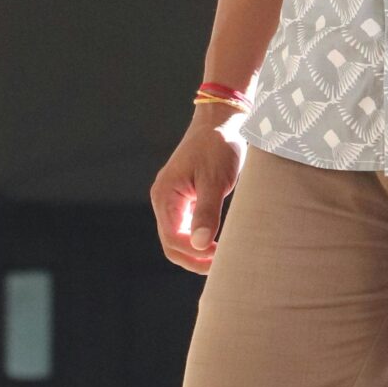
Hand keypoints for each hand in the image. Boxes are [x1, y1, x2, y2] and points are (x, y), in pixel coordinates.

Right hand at [151, 118, 245, 275]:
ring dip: (198, 252)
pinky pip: (187, 227)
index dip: (195, 255)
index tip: (221, 257)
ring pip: (180, 238)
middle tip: (222, 265)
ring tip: (222, 258)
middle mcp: (164, 199)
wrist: (221, 121)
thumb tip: (202, 246)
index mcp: (165, 195)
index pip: (173, 239)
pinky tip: (219, 243)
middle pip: (173, 243)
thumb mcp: (215, 180)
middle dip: (195, 259)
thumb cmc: (218, 146)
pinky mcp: (185, 198)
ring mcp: (173, 200)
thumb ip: (207, 213)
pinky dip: (200, 239)